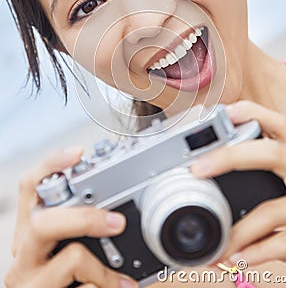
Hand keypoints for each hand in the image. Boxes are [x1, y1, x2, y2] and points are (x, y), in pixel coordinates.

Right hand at [5, 147, 136, 287]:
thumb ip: (77, 228)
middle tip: (118, 223)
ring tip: (119, 278)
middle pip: (42, 221)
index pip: (30, 187)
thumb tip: (118, 213)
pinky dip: (101, 285)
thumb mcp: (62, 247)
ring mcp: (28, 279)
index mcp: (29, 230)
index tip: (77, 152)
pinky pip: (80, 286)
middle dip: (86, 219)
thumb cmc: (61, 280)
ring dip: (100, 266)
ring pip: (69, 257)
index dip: (51, 165)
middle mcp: (23, 252)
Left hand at [190, 101, 285, 267]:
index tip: (221, 113)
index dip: (251, 114)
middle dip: (231, 157)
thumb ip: (260, 161)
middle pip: (273, 154)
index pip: (278, 123)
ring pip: (273, 210)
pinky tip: (237, 256)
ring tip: (217, 240)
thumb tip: (206, 158)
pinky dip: (258, 252)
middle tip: (198, 168)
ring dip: (240, 229)